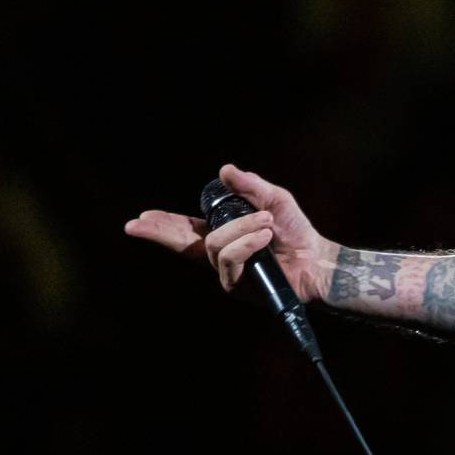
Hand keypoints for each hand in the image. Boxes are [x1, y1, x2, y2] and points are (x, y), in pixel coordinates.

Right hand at [124, 163, 334, 303]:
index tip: (142, 218)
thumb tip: (225, 169)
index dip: (164, 224)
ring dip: (241, 229)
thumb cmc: (295, 232)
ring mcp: (227, 272)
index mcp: (224, 235)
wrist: (317, 260)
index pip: (187, 229)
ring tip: (267, 224)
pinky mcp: (237, 285)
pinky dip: (247, 244)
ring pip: (214, 245)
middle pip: (181, 244)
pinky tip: (265, 238)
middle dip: (159, 232)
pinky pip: (230, 258)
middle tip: (137, 224)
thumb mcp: (274, 201)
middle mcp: (220, 255)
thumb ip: (250, 187)